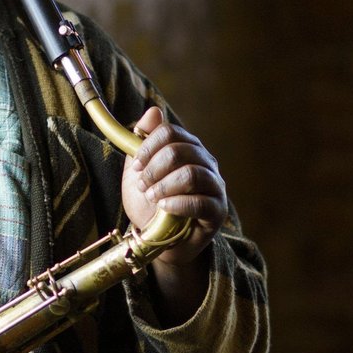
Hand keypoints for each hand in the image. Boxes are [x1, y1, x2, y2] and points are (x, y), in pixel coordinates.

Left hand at [122, 107, 225, 320]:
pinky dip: (178, 204)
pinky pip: (201, 202)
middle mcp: (205, 162)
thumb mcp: (139, 173)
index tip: (135, 166)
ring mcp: (214, 186)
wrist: (159, 241)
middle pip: (179, 150)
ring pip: (191, 174)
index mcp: (188, 148)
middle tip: (142, 185)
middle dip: (153, 168)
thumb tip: (152, 111)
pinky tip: (164, 209)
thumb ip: (142, 144)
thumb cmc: (150, 205)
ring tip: (152, 198)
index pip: (170, 132)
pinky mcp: (217, 211)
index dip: (148, 147)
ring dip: (164, 186)